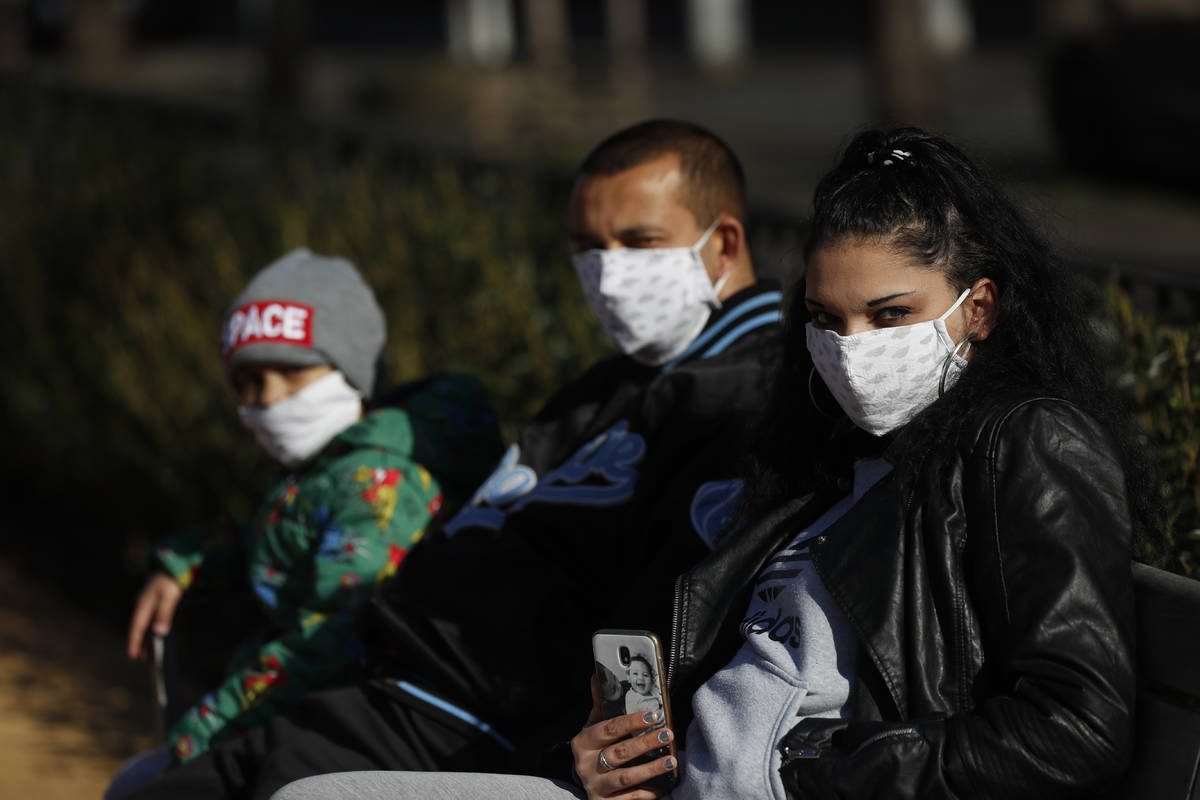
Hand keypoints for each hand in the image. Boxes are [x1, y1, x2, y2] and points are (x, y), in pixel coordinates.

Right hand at [126, 573, 182, 660]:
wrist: (172, 564)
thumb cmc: (170, 580)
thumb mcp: (169, 597)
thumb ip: (164, 614)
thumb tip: (159, 632)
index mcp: (143, 606)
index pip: (137, 628)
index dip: (135, 643)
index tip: (133, 656)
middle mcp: (143, 607)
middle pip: (140, 630)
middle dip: (142, 645)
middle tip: (146, 662)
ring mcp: (148, 604)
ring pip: (146, 626)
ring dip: (148, 640)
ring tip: (151, 654)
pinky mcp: (155, 603)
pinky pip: (151, 621)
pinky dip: (152, 631)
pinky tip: (156, 637)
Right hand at [570, 676, 675, 799]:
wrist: (590, 785)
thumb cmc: (596, 750)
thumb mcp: (594, 728)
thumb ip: (600, 705)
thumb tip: (597, 675)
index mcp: (582, 743)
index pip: (607, 729)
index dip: (630, 722)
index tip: (652, 715)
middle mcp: (585, 766)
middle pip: (619, 753)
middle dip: (645, 743)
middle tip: (667, 734)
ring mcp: (595, 787)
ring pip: (625, 777)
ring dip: (650, 769)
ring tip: (671, 760)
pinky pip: (630, 799)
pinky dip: (648, 792)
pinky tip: (664, 785)